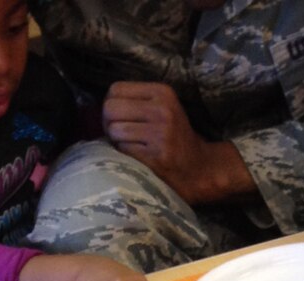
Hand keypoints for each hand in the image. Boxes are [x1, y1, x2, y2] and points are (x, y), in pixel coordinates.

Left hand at [100, 82, 254, 205]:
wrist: (199, 169)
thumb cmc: (176, 138)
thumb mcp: (164, 108)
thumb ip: (138, 101)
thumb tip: (104, 106)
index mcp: (162, 92)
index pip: (116, 89)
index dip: (110, 104)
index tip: (118, 118)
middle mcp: (162, 110)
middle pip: (110, 109)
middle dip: (108, 123)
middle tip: (118, 134)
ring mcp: (160, 134)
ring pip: (114, 130)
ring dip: (116, 142)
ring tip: (130, 146)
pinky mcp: (156, 157)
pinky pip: (123, 150)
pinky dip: (124, 155)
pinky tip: (136, 158)